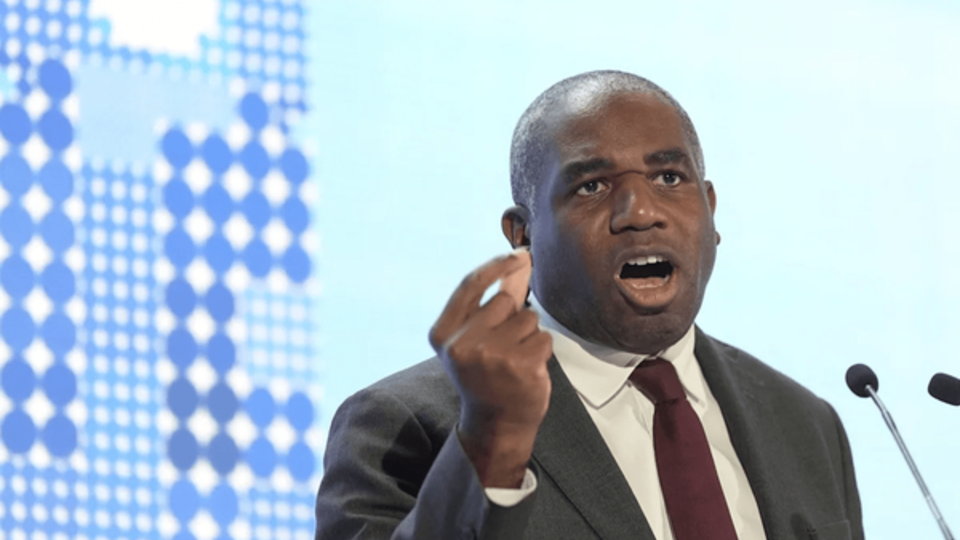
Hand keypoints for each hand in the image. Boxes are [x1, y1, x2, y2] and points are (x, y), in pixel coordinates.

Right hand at [429, 249, 552, 487]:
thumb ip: (499, 295)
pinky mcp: (520, 366)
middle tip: (504, 348)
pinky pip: (544, 338)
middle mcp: (462, 344)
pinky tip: (527, 369)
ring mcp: (491, 356)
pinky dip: (542, 350)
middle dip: (513, 317)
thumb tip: (522, 258)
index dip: (496, 265)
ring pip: (528, 319)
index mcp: (443, 334)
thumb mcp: (478, 336)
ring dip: (529, 335)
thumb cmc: (487, 375)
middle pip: (504, 301)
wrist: (497, 424)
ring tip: (515, 360)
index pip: (470, 284)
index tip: (518, 256)